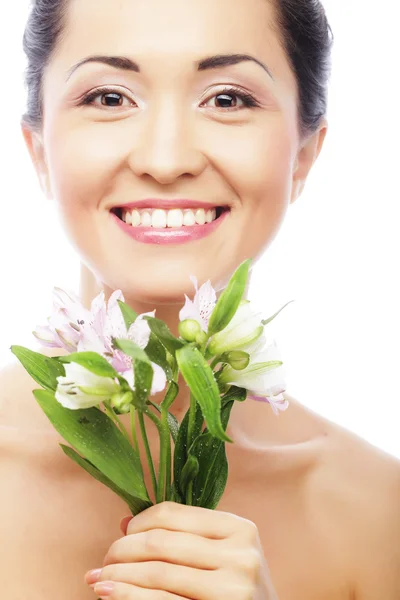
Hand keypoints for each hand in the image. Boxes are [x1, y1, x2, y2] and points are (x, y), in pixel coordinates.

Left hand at [85, 501, 278, 598]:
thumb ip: (182, 536)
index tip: (123, 532)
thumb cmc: (236, 587)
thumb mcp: (221, 554)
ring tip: (98, 578)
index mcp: (239, 529)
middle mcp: (239, 555)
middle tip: (105, 559)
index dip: (139, 522)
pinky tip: (109, 593)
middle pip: (161, 543)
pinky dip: (128, 596)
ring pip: (157, 573)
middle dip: (123, 549)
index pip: (173, 514)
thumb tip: (125, 523)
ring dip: (118, 574)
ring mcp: (232, 589)